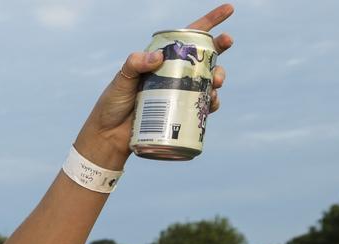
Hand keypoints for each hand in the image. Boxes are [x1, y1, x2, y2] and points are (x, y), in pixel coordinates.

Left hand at [74, 4, 234, 168]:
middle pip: (204, 57)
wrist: (109, 136)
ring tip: (216, 82)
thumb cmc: (113, 104)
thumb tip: (160, 56)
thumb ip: (135, 64)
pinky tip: (212, 102)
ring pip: (208, 80)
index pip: (188, 36)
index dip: (210, 22)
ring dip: (218, 77)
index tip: (229, 9)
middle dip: (221, 47)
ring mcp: (179, 93)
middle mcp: (173, 74)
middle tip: (227, 42)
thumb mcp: (121, 80)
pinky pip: (203, 105)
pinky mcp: (181, 112)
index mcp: (161, 60)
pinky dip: (212, 102)